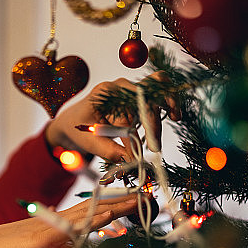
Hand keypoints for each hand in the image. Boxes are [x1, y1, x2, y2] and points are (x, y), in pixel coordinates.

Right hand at [0, 195, 137, 247]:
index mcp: (53, 226)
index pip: (88, 213)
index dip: (111, 206)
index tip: (133, 202)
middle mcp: (53, 222)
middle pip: (93, 208)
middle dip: (120, 202)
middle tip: (147, 195)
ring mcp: (47, 229)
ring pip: (86, 213)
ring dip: (112, 207)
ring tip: (136, 200)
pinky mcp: (40, 239)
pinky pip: (70, 229)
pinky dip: (89, 222)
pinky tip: (106, 217)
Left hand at [44, 71, 179, 162]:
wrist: (73, 121)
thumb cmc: (78, 128)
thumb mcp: (88, 141)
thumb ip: (108, 150)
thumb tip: (130, 160)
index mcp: (106, 93)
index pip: (131, 108)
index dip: (140, 130)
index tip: (144, 151)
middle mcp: (121, 87)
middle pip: (148, 96)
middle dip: (154, 123)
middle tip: (155, 147)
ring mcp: (130, 91)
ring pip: (156, 93)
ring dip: (165, 109)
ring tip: (172, 122)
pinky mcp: (137, 99)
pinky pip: (157, 96)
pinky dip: (167, 103)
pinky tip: (174, 114)